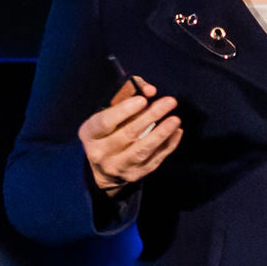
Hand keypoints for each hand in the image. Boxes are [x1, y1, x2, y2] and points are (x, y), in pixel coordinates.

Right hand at [82, 77, 181, 192]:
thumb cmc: (107, 132)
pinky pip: (154, 160)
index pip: (106, 122)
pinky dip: (167, 146)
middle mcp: (100, 153)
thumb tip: (150, 90)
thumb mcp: (107, 112)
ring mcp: (118, 167)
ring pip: (142, 150)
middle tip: (169, 102)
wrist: (103, 169)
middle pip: (127, 134)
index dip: (125, 110)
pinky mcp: (134, 175)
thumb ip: (127, 95)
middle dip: (151, 116)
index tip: (143, 99)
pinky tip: (176, 132)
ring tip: (175, 119)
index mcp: (90, 134)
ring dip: (161, 133)